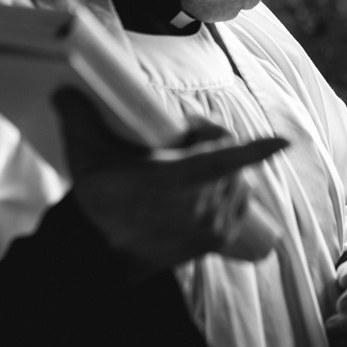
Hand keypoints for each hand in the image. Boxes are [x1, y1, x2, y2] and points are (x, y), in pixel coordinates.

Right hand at [52, 87, 286, 274]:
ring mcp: (212, 224)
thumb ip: (78, 120)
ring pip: (236, 179)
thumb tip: (63, 90)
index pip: (221, 160)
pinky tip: (212, 188)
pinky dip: (232, 190)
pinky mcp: (218, 238)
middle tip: (178, 143)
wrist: (104, 256)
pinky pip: (240, 203)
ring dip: (223, 168)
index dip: (254, 151)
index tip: (283, 141)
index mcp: (172, 181)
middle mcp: (199, 205)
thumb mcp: (85, 160)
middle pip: (226, 156)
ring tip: (190, 167)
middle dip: (208, 142)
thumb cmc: (98, 203)